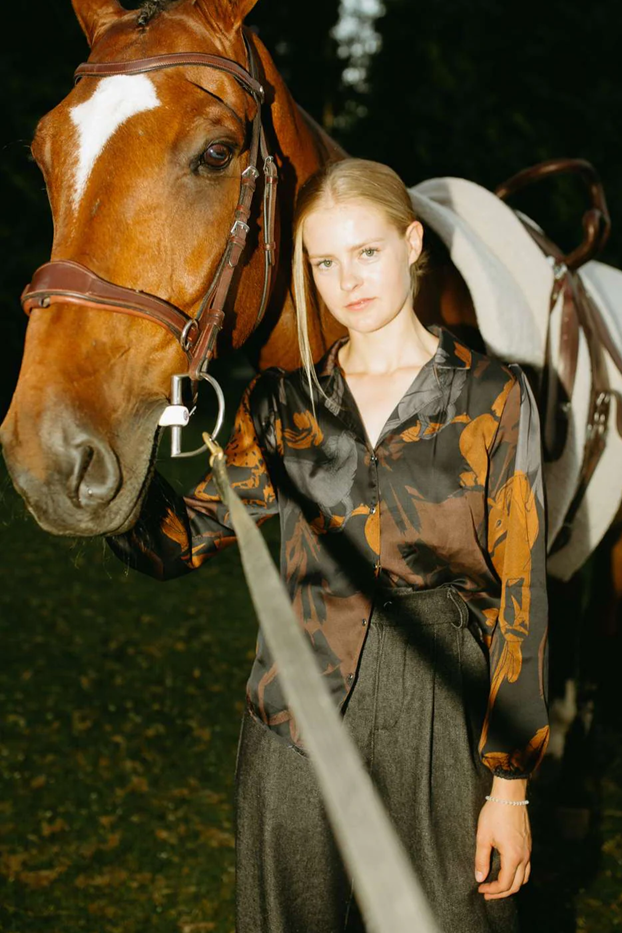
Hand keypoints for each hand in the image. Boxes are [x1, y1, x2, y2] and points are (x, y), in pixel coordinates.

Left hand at [474, 779, 530, 899]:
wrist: (510, 795)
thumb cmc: (495, 814)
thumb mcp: (483, 836)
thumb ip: (481, 859)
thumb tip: (479, 877)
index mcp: (513, 857)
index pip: (505, 884)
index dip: (492, 890)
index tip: (481, 889)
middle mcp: (524, 857)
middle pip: (516, 885)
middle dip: (501, 893)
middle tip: (487, 893)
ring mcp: (528, 850)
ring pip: (524, 877)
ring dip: (511, 885)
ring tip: (497, 885)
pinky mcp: (528, 844)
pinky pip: (526, 867)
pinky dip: (517, 875)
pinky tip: (506, 870)